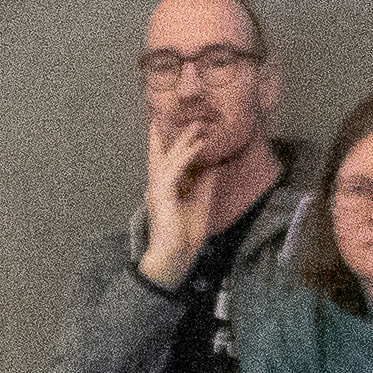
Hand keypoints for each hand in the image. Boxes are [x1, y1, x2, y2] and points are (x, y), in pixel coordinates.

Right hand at [135, 109, 224, 283]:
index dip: (168, 144)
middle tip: (184, 116)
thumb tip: (214, 164)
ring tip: (197, 124)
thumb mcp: (201, 202)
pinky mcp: (162, 196)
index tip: (172, 126)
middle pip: (163, 155)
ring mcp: (158, 191)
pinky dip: (187, 156)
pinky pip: (175, 170)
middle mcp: (158, 187)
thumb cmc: (184, 235)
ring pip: (169, 159)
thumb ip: (205, 183)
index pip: (166, 162)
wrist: (175, 256)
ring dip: (184, 141)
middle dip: (172, 136)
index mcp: (165, 189)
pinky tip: (199, 145)